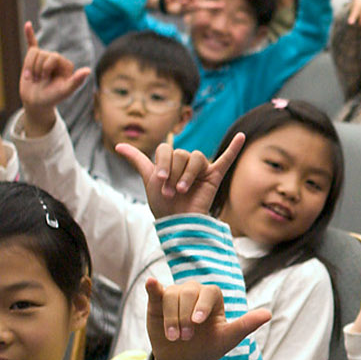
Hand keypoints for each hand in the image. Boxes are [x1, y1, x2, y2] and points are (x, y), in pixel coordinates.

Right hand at [19, 24, 91, 132]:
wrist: (36, 103)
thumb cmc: (52, 98)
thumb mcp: (65, 91)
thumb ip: (76, 81)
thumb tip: (88, 70)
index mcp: (66, 65)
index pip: (53, 56)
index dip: (46, 68)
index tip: (47, 79)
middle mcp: (56, 60)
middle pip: (42, 54)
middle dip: (38, 68)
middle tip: (40, 81)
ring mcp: (44, 59)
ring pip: (33, 54)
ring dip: (29, 67)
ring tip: (33, 79)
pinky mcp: (33, 60)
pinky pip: (31, 44)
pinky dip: (28, 34)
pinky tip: (28, 24)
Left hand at [116, 133, 244, 218]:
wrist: (177, 222)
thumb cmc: (163, 204)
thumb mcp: (148, 179)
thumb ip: (138, 160)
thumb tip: (118, 145)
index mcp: (171, 161)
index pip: (166, 150)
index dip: (162, 164)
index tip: (159, 181)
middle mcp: (186, 162)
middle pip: (181, 154)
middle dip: (173, 173)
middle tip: (171, 191)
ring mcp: (201, 169)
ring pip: (196, 158)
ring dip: (187, 174)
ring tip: (183, 190)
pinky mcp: (215, 176)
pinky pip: (226, 159)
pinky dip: (234, 148)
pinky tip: (242, 136)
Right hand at [146, 277, 270, 359]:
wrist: (184, 359)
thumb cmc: (209, 346)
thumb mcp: (228, 338)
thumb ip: (246, 325)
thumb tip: (268, 314)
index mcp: (213, 297)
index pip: (209, 292)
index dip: (203, 305)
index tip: (197, 322)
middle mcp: (194, 292)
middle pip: (189, 292)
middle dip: (185, 316)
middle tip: (186, 337)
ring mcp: (175, 295)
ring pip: (171, 296)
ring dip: (172, 317)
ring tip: (174, 337)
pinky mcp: (157, 301)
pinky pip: (155, 290)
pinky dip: (153, 286)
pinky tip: (152, 283)